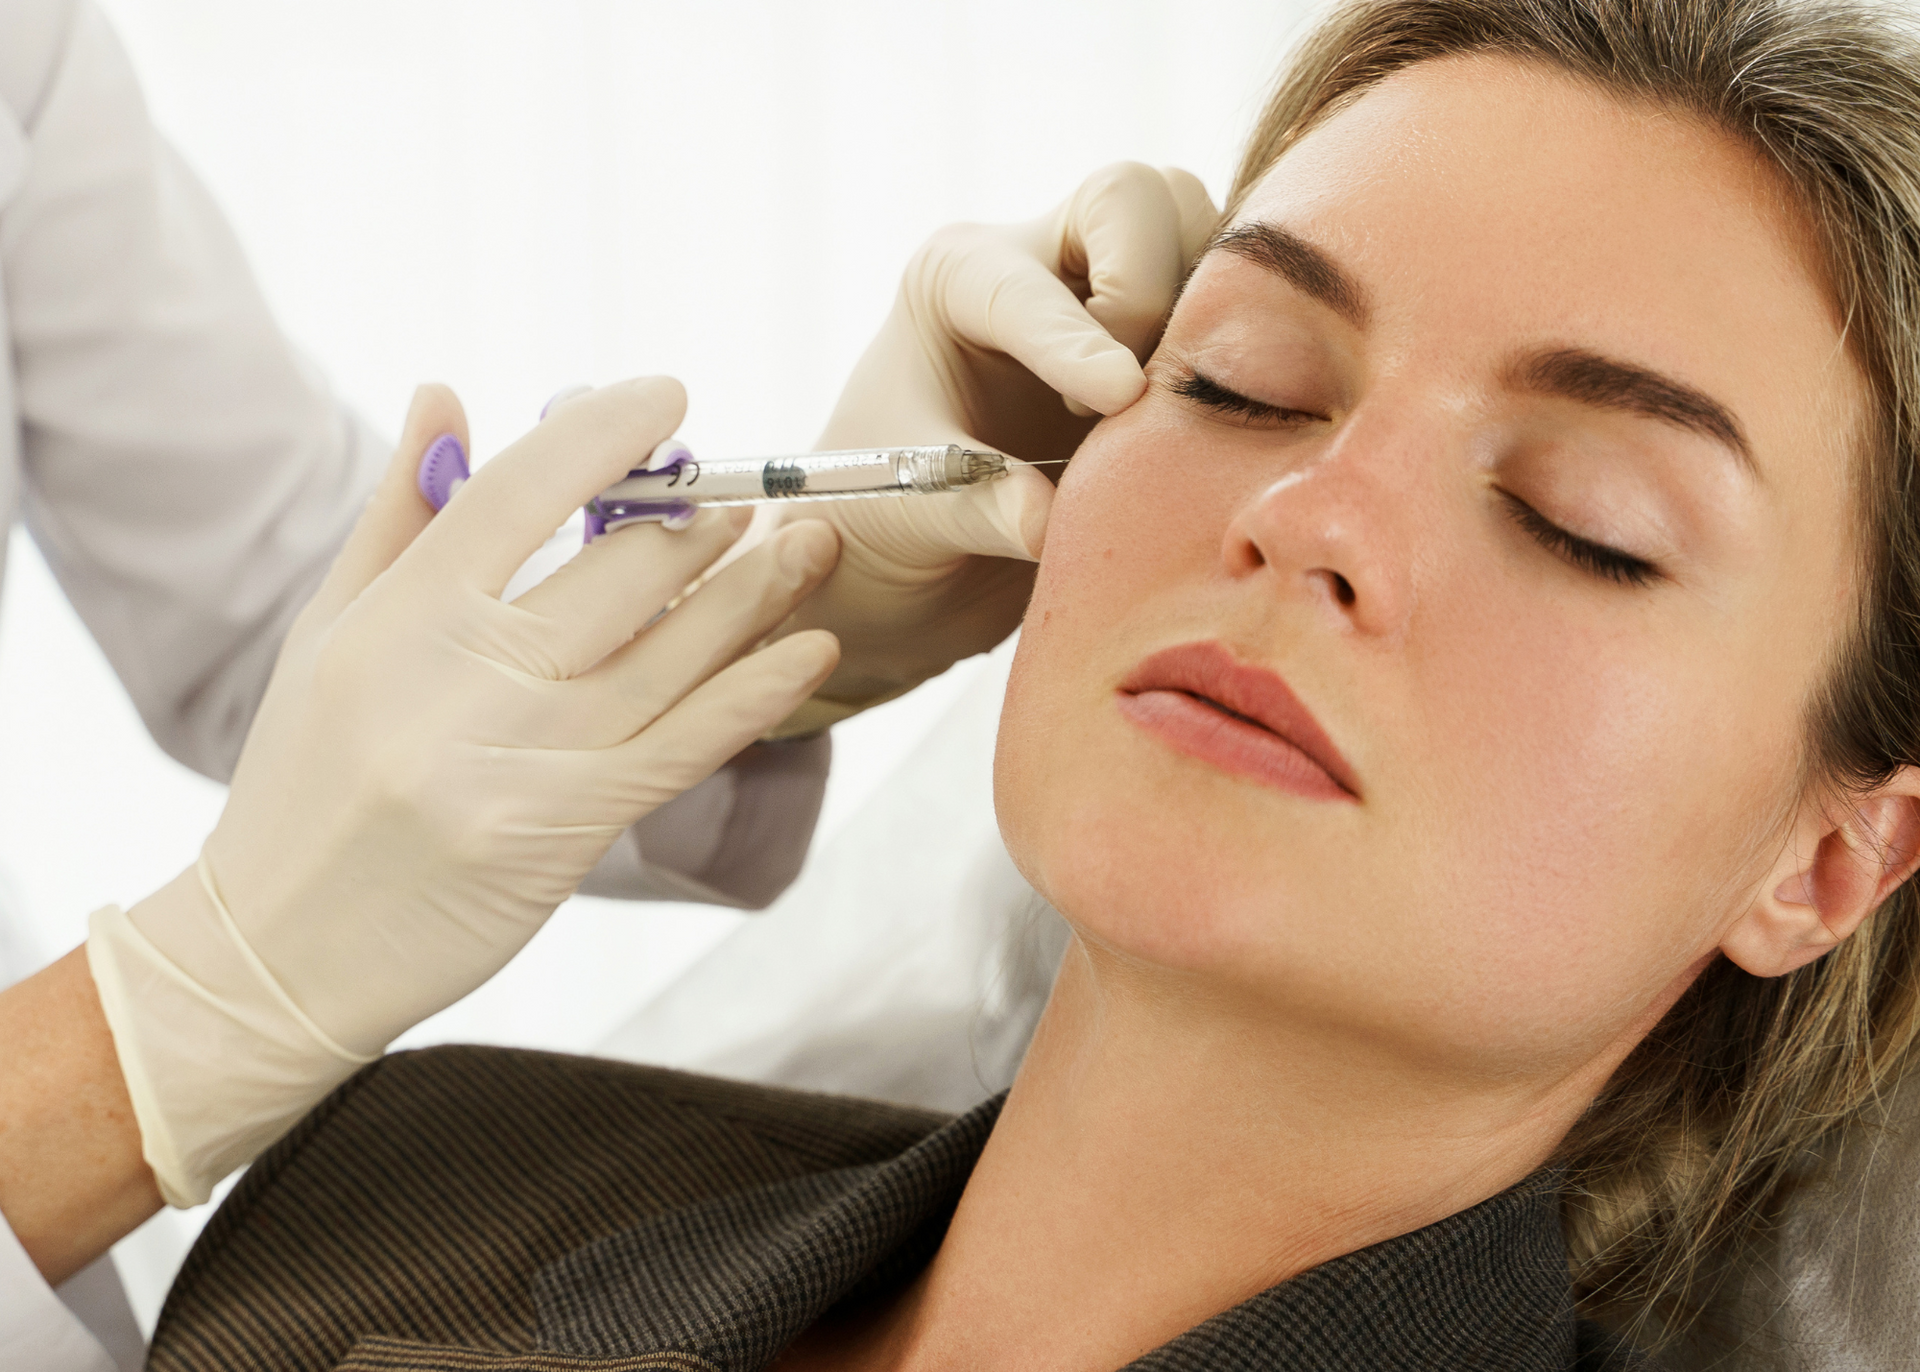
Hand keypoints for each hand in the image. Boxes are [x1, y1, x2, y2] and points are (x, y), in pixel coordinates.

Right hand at [87, 379, 840, 1203]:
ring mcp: (520, 757)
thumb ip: (400, 514)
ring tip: (810, 545)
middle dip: (698, 521)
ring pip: (669, 652)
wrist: (282, 955)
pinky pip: (682, 744)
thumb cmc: (303, 785)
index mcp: (397, 616)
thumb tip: (447, 392)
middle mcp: (460, 678)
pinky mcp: (565, 829)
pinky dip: (755, 692)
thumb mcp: (328, 636)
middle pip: (616, 570)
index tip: (667, 396)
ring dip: (755, 592)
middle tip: (747, 497)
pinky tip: (811, 650)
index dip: (605, 431)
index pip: (518, 490)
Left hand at [766, 163, 1218, 733]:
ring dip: (1210, 315)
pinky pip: (1243, 303)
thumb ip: (974, 508)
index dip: (1077, 339)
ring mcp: (1116, 286)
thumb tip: (1045, 521)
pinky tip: (1210, 424)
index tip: (1118, 396)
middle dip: (1150, 289)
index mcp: (957, 275)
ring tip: (1160, 413)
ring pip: (1205, 232)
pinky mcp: (1172, 333)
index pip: (1030, 283)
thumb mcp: (905, 511)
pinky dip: (1247, 350)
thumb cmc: (884, 509)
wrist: (913, 543)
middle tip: (1120, 401)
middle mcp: (1042, 257)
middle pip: (1137, 198)